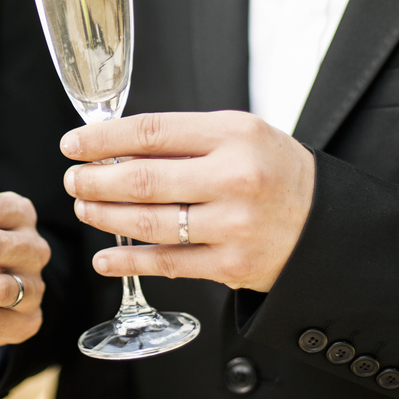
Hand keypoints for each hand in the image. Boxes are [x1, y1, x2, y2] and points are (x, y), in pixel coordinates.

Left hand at [61, 111, 314, 291]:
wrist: (325, 223)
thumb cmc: (274, 172)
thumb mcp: (240, 135)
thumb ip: (185, 139)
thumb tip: (115, 147)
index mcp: (234, 135)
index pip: (152, 132)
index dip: (103, 139)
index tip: (73, 144)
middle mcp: (234, 179)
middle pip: (143, 180)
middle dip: (96, 180)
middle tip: (73, 179)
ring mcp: (233, 225)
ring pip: (149, 222)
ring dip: (105, 216)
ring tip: (84, 206)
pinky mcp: (232, 266)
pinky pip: (168, 264)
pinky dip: (129, 260)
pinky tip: (105, 256)